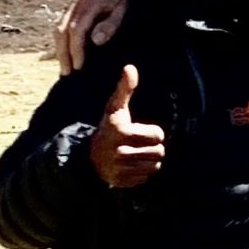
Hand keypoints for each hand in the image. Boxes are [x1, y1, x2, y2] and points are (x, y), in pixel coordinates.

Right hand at [57, 0, 131, 75]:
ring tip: (64, 67)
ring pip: (58, 27)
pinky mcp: (71, 6)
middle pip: (61, 30)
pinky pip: (61, 24)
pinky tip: (65, 53)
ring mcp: (72, 3)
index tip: (78, 66)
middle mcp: (76, 2)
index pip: (77, 30)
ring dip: (59, 48)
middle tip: (66, 72)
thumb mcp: (124, 10)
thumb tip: (95, 41)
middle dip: (62, 52)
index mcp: (89, 3)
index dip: (76, 49)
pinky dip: (61, 40)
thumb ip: (111, 25)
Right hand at [88, 64, 165, 189]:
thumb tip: (130, 67)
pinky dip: (142, 172)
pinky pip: (146, 178)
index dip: (153, 133)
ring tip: (136, 154)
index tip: (140, 132)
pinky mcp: (122, 181)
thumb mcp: (115, 108)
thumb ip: (125, 89)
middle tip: (139, 144)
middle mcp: (120, 150)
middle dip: (153, 148)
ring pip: (155, 166)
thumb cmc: (109, 128)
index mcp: (121, 130)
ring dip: (149, 160)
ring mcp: (120, 168)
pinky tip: (130, 166)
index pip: (158, 135)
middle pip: (159, 152)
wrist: (89, 156)